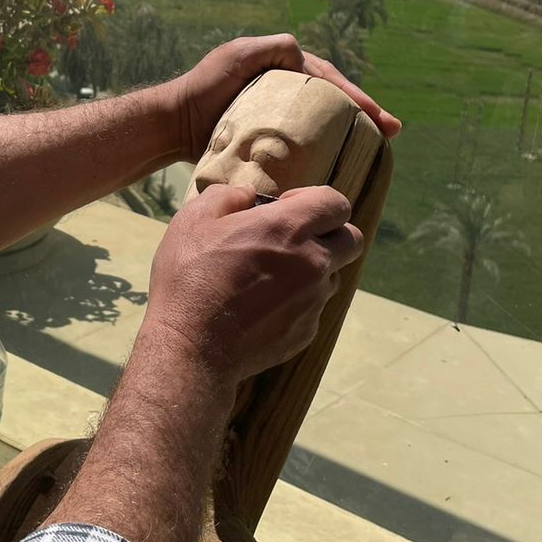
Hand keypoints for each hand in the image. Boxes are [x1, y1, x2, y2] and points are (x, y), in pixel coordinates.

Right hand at [143, 184, 363, 387]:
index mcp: (289, 227)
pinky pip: (313, 308)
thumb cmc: (189, 276)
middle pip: (352, 239)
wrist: (192, 345)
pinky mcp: (306, 331)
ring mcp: (313, 300)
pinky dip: (296, 302)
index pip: (336, 203)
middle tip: (293, 238)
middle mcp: (313, 262)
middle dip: (330, 233)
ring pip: (333, 276)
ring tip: (271, 276)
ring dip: (313, 269)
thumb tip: (248, 197)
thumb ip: (227, 196)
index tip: (287, 207)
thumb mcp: (194, 220)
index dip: (315, 199)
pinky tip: (260, 307)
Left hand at [167, 33, 400, 160]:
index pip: (328, 80)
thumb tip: (303, 56)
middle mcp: (286, 91)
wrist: (177, 123)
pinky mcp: (272, 139)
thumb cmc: (205, 87)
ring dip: (354, 133)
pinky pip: (306, 143)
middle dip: (365, 113)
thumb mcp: (238, 56)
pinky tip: (346, 163)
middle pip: (334, 101)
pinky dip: (328, 150)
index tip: (377, 114)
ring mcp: (280, 116)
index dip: (355, 95)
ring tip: (381, 146)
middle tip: (392, 130)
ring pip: (325, 122)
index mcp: (284, 70)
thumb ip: (272, 47)